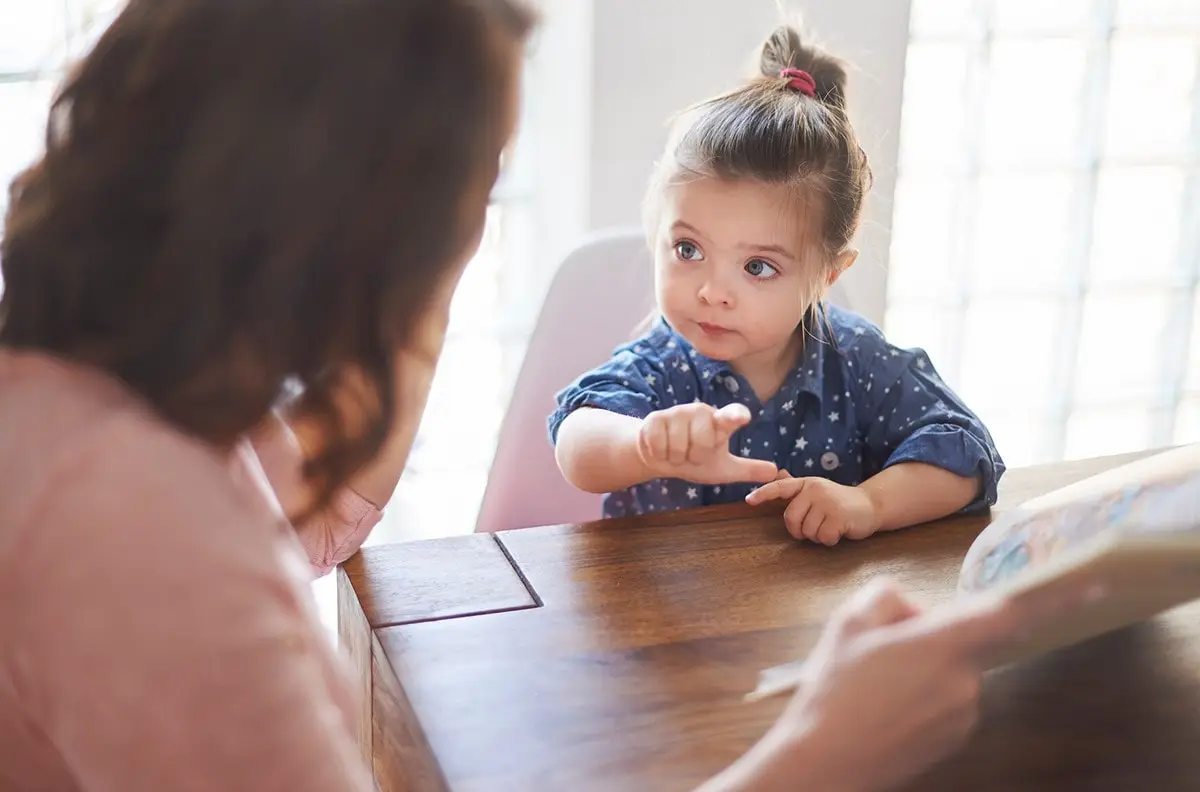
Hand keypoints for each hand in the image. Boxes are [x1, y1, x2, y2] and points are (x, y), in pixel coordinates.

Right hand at [637, 402, 776, 484]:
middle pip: (702, 443)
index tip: (743, 417)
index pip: (732, 416)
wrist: (660, 456)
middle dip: (694, 457)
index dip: (736, 416)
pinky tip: (660, 449)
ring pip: (677, 446)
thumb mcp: (722, 468)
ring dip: (675, 457)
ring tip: (675, 452)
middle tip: (691, 454)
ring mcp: (676, 412)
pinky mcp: (655, 418)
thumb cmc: (694, 458)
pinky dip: (658, 454)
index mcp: (720, 422)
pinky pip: (657, 444)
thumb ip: (747, 469)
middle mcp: (700, 411)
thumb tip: (776, 472)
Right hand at [704, 576, 1100, 791]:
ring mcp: (962, 715)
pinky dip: (920, 698)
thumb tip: (913, 610)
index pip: (1007, 614)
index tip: (1092, 586)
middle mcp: (964, 681)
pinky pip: (945, 702)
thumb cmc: (834, 689)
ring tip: (871, 687)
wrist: (824, 762)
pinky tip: (882, 708)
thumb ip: (887, 597)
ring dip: (922, 669)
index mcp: (942, 645)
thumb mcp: (847, 623)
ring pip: (950, 672)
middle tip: (875, 650)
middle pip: (960, 640)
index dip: (1052, 597)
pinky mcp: (953, 740)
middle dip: (927, 636)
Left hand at [745, 474, 879, 544]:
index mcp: (807, 484)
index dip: (763, 494)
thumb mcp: (817, 490)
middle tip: (814, 528)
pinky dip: (829, 540)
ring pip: (807, 531)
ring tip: (829, 526)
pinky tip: (838, 531)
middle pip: (791, 518)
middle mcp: (815, 490)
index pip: (780, 487)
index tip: (749, 501)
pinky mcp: (839, 516)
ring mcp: (827, 502)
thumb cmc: (838, 501)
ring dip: (817, 536)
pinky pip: (822, 538)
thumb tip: (777, 473)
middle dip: (799, 530)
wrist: (870, 505)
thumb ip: (797, 487)